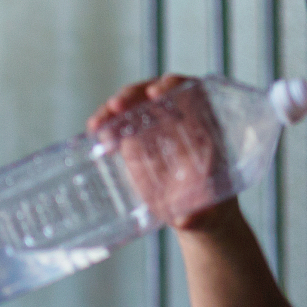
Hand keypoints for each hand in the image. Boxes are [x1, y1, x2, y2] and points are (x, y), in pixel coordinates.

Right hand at [86, 75, 235, 230]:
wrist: (196, 214)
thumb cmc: (210, 207)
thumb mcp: (208, 211)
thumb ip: (200, 213)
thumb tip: (188, 218)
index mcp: (204, 128)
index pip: (191, 93)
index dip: (173, 88)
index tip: (156, 94)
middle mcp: (178, 121)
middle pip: (156, 93)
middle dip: (135, 95)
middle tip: (117, 106)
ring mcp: (155, 130)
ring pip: (134, 105)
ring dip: (114, 108)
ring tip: (98, 123)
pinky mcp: (137, 142)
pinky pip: (120, 124)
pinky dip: (106, 124)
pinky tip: (95, 132)